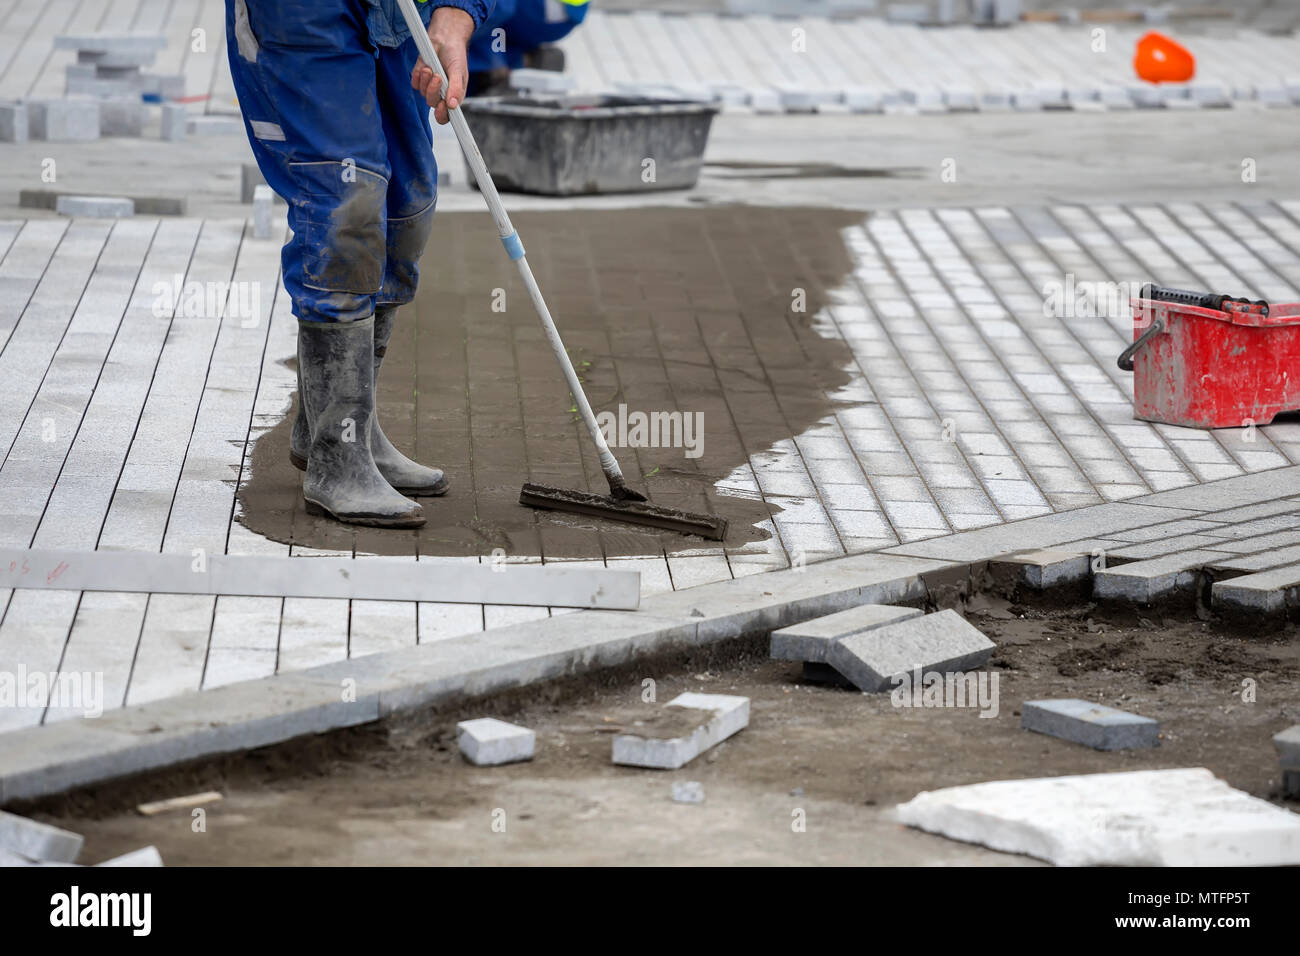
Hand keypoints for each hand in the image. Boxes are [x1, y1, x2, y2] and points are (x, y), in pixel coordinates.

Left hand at [411, 6, 474, 124]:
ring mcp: (429, 86)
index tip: (442, 107)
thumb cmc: (455, 55)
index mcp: (453, 96)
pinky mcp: (420, 78)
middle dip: (433, 91)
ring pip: (422, 93)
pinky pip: (415, 84)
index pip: (447, 115)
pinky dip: (418, 75)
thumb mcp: (459, 71)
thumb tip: (453, 105)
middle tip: (438, 76)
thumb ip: (456, 88)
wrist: (444, 38)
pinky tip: (425, 66)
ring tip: (431, 68)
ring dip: (426, 80)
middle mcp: (441, 94)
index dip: (443, 114)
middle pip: (433, 103)